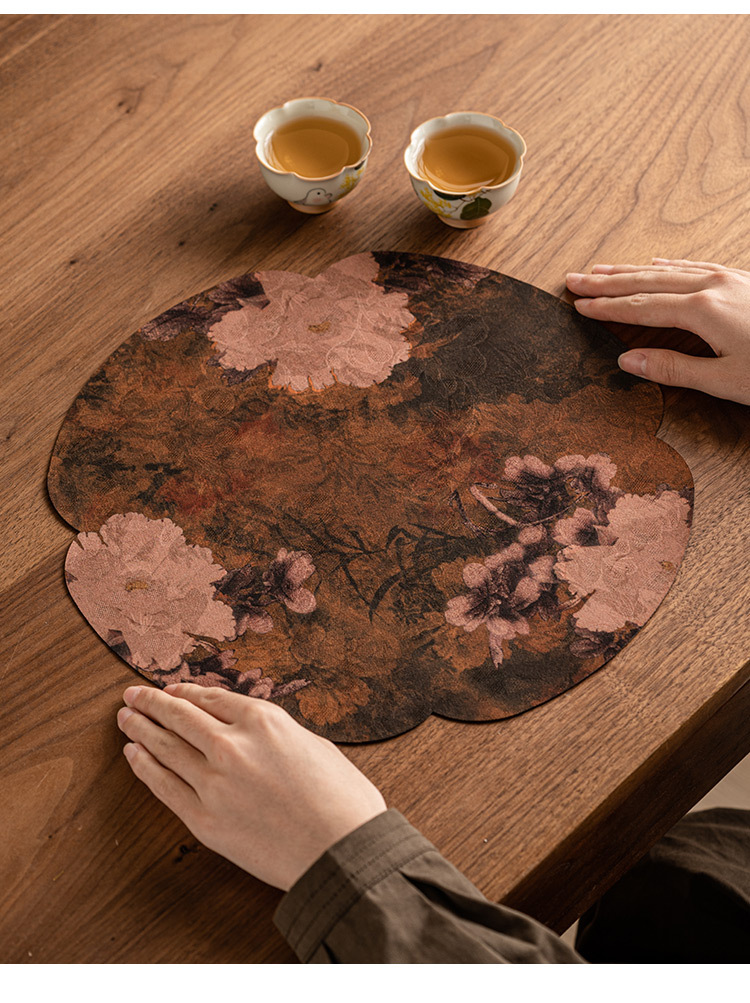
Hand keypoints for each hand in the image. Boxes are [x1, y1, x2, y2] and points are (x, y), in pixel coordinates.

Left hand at [117, 684, 386, 890]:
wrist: (341, 851)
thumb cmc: (341, 799)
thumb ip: (275, 734)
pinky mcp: (204, 820)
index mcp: (263, 720)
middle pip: (180, 716)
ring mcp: (213, 783)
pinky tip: (133, 754)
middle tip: (132, 696)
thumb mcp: (314, 744)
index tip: (170, 690)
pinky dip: (144, 767)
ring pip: (165, 747)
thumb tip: (254, 734)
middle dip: (152, 703)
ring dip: (141, 729)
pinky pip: (164, 786)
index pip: (211, 698)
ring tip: (125, 719)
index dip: (185, 692)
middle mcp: (232, 744)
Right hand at [565, 258, 749, 404]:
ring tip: (604, 269)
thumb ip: (674, 369)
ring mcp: (730, 279)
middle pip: (648, 281)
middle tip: (576, 279)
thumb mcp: (725, 380)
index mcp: (704, 311)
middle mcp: (713, 286)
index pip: (641, 307)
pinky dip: (669, 265)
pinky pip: (695, 266)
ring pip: (669, 269)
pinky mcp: (744, 279)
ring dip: (632, 270)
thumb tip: (628, 361)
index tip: (580, 305)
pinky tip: (657, 263)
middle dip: (608, 282)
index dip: (606, 307)